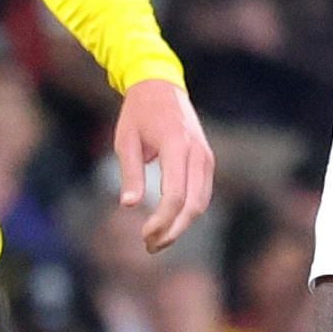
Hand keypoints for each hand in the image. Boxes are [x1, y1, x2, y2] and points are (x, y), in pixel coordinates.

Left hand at [110, 75, 211, 251]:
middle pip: (193, 205)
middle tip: (150, 246)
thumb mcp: (126, 140)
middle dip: (173, 230)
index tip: (144, 235)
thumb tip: (130, 205)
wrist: (161, 86)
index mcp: (176, 146)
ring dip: (181, 225)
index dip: (161, 221)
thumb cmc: (138, 113)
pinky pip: (201, 193)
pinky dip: (187, 212)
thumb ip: (130, 173)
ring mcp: (205, 156)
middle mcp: (197, 153)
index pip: (175, 195)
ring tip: (157, 239)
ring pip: (201, 203)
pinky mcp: (206, 160)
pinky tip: (168, 221)